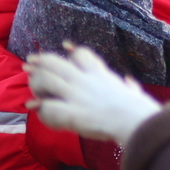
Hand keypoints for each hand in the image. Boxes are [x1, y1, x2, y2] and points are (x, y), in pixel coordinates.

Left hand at [26, 46, 161, 144]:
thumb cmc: (140, 110)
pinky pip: (47, 107)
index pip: (81, 54)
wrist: (135, 121)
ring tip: (32, 87)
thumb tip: (129, 83)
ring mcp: (75, 95)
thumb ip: (129, 87)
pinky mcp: (71, 113)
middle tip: (29, 64)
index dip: (71, 51)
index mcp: (99, 74)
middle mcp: (83, 80)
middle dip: (40, 62)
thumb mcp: (135, 92)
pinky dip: (39, 107)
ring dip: (36, 83)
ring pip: (46, 80)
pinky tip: (34, 107)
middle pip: (55, 62)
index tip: (64, 47)